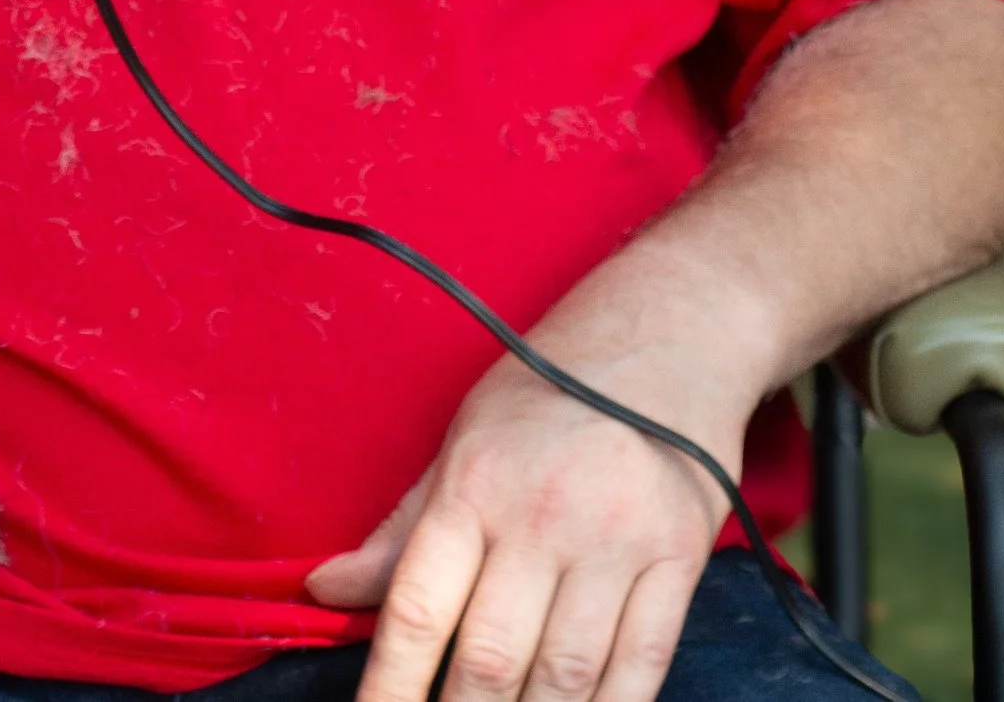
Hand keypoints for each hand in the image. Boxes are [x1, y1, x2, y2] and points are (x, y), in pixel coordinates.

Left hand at [306, 344, 739, 701]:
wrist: (666, 337)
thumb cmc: (546, 395)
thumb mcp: (462, 442)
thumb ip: (402, 530)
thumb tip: (324, 589)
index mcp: (474, 485)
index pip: (415, 608)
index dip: (387, 686)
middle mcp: (541, 517)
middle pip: (487, 660)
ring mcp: (616, 543)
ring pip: (564, 678)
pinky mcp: (678, 562)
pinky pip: (640, 668)